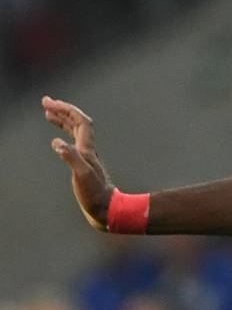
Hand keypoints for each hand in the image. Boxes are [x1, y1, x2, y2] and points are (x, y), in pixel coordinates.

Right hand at [42, 96, 112, 230]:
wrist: (107, 208)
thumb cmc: (94, 194)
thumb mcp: (81, 176)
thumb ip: (70, 157)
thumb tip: (56, 142)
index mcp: (87, 149)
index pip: (79, 121)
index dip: (66, 110)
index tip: (50, 103)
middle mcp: (88, 149)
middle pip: (77, 123)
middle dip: (62, 110)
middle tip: (45, 101)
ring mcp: (87, 156)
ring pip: (75, 132)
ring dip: (63, 120)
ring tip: (48, 113)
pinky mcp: (84, 164)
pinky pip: (74, 143)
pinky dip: (65, 135)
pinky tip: (57, 139)